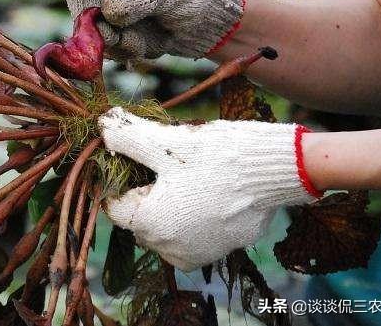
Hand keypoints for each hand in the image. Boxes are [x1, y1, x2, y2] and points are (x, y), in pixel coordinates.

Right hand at [60, 0, 243, 61]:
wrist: (215, 26)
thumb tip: (104, 17)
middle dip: (94, 19)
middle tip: (112, 35)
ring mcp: (111, 2)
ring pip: (91, 25)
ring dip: (115, 39)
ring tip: (144, 39)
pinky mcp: (116, 29)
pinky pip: (106, 44)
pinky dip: (125, 49)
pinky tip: (147, 44)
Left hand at [98, 107, 318, 270]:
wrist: (279, 170)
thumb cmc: (220, 155)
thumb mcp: (167, 141)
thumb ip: (127, 136)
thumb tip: (102, 126)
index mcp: (149, 224)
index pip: (113, 203)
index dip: (120, 176)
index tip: (136, 157)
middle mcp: (168, 249)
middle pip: (138, 216)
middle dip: (145, 189)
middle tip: (166, 161)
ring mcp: (196, 254)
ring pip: (163, 225)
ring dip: (167, 203)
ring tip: (188, 175)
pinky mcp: (218, 251)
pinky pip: (189, 233)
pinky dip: (190, 215)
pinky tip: (206, 191)